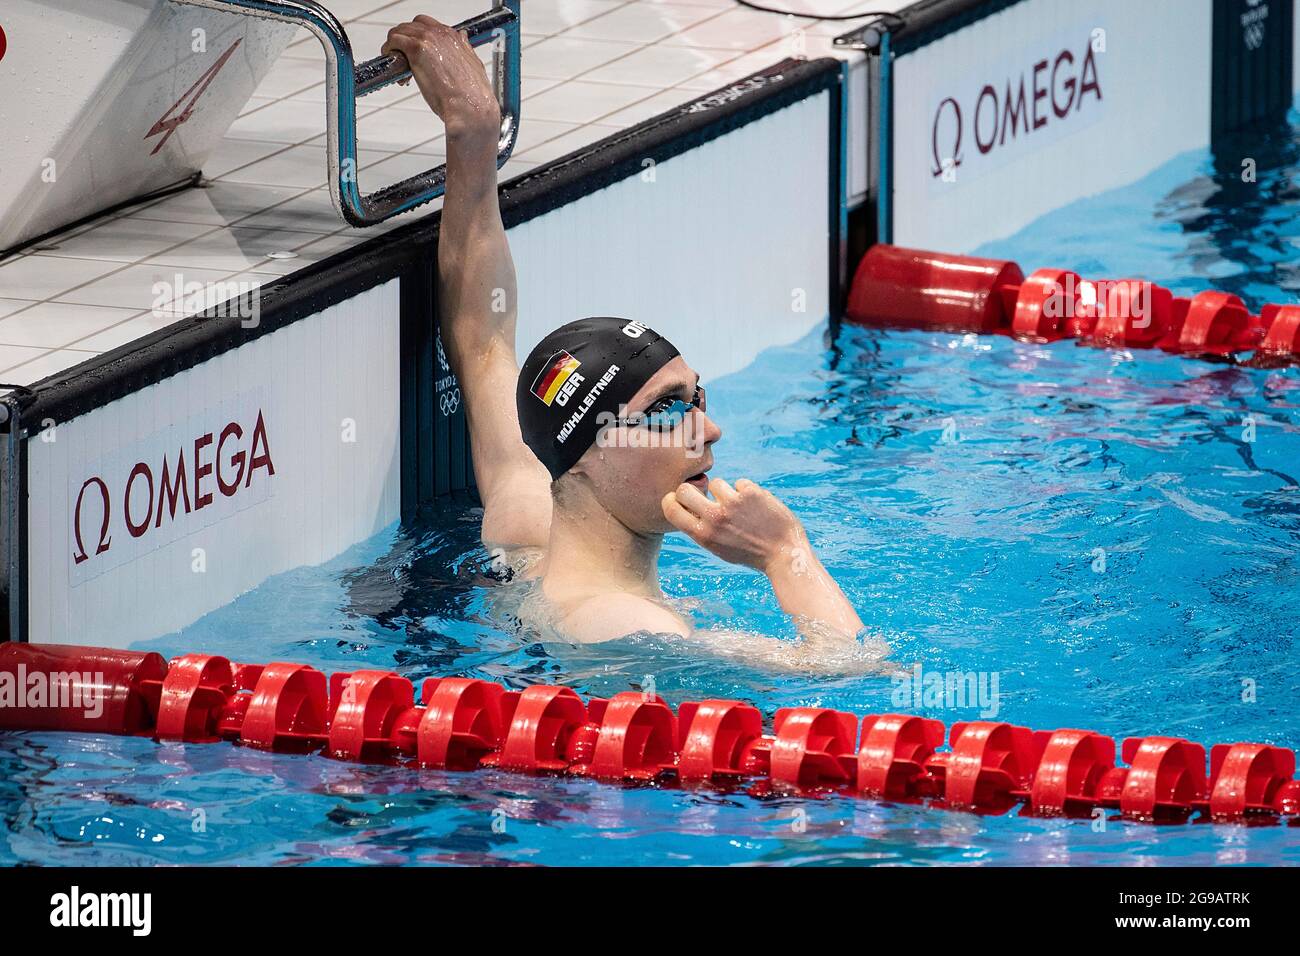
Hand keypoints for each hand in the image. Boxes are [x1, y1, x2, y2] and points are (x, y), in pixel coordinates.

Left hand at [382, 16, 500, 142]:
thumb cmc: (472, 95)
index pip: (427, 26)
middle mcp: (440, 34)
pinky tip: (393, 66)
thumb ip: (465, 49)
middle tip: (403, 60)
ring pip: (399, 32)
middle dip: (404, 41)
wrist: (469, 106)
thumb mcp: (474, 64)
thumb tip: (462, 39)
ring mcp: (428, 39)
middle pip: (411, 27)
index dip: (417, 38)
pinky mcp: (416, 49)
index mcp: (453, 37)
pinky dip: (389, 50)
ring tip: (397, 66)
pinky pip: (394, 41)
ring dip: (394, 47)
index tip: (413, 52)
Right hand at [661, 477, 808, 572]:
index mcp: (703, 535)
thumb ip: (702, 528)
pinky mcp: (751, 492)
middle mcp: (715, 518)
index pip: (671, 509)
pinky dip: (747, 492)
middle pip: (685, 489)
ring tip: (740, 508)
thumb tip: (689, 506)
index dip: (671, 500)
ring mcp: (732, 503)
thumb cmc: (750, 553)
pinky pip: (739, 483)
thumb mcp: (718, 547)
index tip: (678, 499)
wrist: (784, 553)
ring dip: (726, 492)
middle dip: (691, 489)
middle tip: (703, 495)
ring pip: (716, 483)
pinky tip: (757, 507)